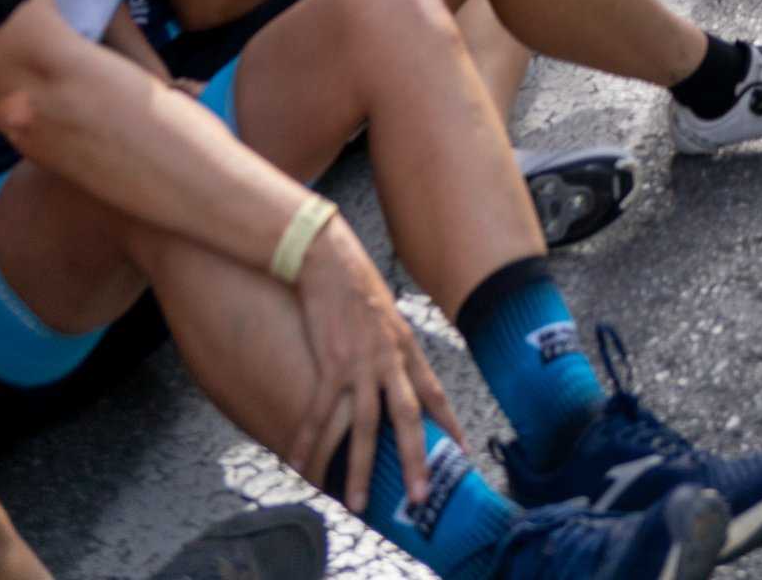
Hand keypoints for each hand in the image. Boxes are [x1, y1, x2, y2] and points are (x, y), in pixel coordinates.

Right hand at [288, 211, 465, 515]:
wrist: (329, 258)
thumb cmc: (357, 287)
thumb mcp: (388, 316)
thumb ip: (394, 348)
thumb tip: (396, 372)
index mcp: (406, 348)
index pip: (435, 393)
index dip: (449, 424)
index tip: (461, 453)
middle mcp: (389, 359)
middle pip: (407, 418)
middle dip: (415, 459)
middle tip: (420, 496)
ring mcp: (359, 364)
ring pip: (363, 427)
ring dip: (359, 469)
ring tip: (356, 504)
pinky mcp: (329, 364)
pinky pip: (319, 413)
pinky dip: (309, 442)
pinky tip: (300, 466)